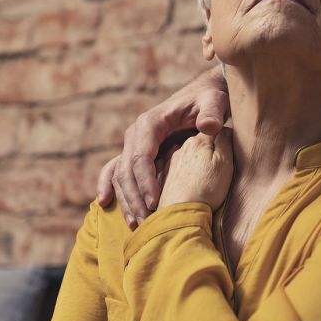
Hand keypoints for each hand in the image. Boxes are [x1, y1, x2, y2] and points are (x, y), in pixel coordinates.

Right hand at [96, 67, 228, 227]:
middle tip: (147, 223)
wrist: (201, 96)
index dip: (146, 181)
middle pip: (127, 170)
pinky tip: (105, 203)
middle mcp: (136, 134)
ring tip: (136, 224)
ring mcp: (134, 144)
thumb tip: (208, 127)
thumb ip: (213, 112)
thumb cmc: (208, 100)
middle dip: (135, 198)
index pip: (141, 156)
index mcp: (151, 123)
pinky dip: (110, 186)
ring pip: (120, 175)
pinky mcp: (137, 153)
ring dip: (126, 200)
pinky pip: (117, 171)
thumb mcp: (214, 101)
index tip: (155, 203)